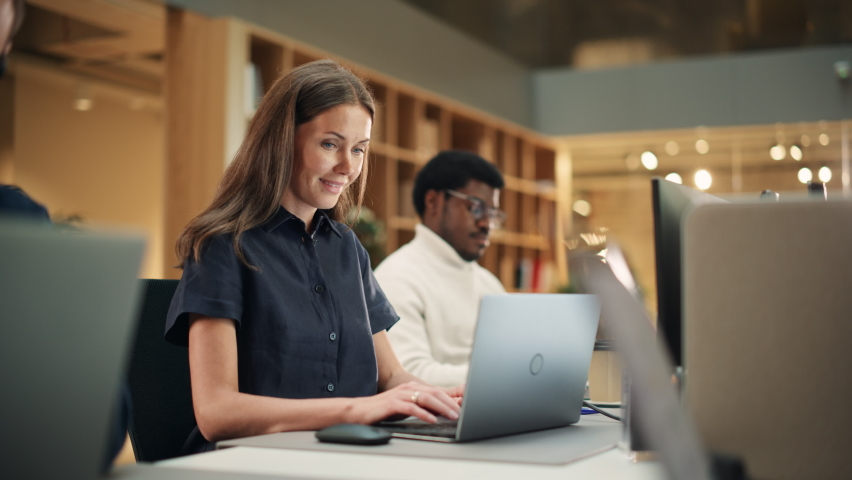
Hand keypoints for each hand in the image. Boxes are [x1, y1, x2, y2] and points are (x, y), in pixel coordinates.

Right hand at [346, 381, 460, 424]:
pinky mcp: (393, 403)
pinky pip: (411, 407)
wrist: (361, 410)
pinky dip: (424, 414)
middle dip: (450, 403)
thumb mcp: (407, 406)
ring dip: (441, 408)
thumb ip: (422, 406)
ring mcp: (400, 395)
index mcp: (413, 387)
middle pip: (435, 393)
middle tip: (462, 413)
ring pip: (426, 398)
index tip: (463, 406)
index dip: (451, 398)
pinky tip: (432, 420)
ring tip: (452, 416)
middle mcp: (408, 388)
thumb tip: (441, 412)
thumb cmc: (385, 409)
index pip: (437, 391)